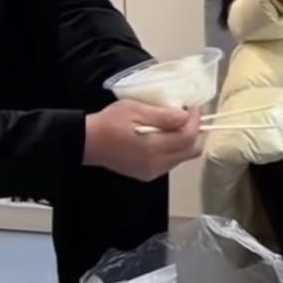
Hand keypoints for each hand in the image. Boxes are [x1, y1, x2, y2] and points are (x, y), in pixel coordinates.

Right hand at [83, 101, 202, 181]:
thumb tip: (186, 116)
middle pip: (191, 151)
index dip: (195, 121)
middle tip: (191, 115)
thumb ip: (163, 116)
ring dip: (185, 141)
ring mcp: (153, 172)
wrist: (87, 142)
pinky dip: (174, 149)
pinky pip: (170, 162)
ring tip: (177, 123)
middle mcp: (157, 165)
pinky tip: (165, 136)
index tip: (194, 107)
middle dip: (196, 132)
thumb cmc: (109, 122)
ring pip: (182, 158)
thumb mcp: (135, 110)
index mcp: (154, 149)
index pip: (188, 138)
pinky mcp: (147, 175)